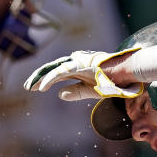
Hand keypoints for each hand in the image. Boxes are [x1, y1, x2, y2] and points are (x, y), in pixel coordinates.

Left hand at [24, 50, 142, 99]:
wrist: (129, 74)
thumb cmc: (114, 81)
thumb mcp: (91, 90)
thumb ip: (75, 92)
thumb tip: (59, 94)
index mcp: (78, 68)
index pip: (57, 73)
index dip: (45, 80)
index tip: (35, 88)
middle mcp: (76, 63)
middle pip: (52, 68)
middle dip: (39, 77)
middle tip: (27, 86)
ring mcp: (78, 62)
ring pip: (54, 69)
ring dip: (41, 78)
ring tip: (31, 87)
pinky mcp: (81, 65)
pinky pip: (62, 73)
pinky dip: (50, 80)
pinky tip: (42, 88)